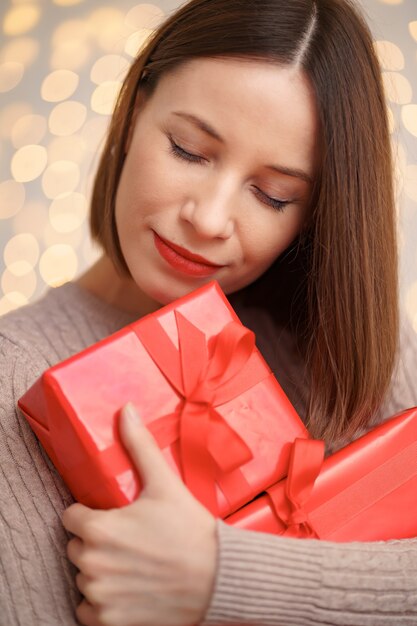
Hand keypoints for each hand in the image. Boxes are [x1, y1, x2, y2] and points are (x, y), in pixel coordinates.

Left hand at [62, 402, 217, 625]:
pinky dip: (101, 603)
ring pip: (83, 576)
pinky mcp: (110, 621)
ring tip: (131, 561)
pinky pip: (87, 611)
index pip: (70, 516)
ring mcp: (100, 595)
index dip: (90, 513)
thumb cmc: (190, 530)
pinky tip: (126, 587)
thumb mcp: (164, 483)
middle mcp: (92, 563)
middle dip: (96, 540)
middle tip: (128, 537)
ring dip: (100, 570)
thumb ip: (139, 444)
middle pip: (77, 546)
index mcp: (99, 528)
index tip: (112, 515)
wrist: (219, 577)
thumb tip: (126, 409)